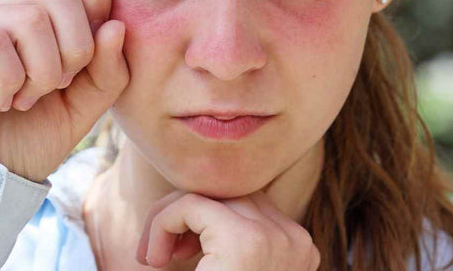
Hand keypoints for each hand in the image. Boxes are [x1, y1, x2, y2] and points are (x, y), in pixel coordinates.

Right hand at [0, 0, 129, 181]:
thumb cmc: (31, 137)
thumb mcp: (86, 105)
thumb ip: (109, 68)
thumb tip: (114, 26)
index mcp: (38, 8)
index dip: (97, 1)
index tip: (88, 56)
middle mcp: (1, 5)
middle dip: (75, 47)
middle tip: (56, 85)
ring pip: (30, 16)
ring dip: (42, 70)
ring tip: (27, 98)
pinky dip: (11, 76)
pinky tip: (3, 99)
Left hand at [137, 189, 320, 270]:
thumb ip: (223, 251)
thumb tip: (182, 210)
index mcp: (297, 251)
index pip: (247, 206)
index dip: (203, 223)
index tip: (175, 257)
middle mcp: (295, 240)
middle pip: (232, 193)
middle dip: (185, 215)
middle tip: (158, 255)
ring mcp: (275, 237)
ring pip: (210, 192)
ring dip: (170, 218)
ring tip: (154, 258)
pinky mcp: (243, 239)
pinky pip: (191, 204)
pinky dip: (162, 224)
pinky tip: (154, 260)